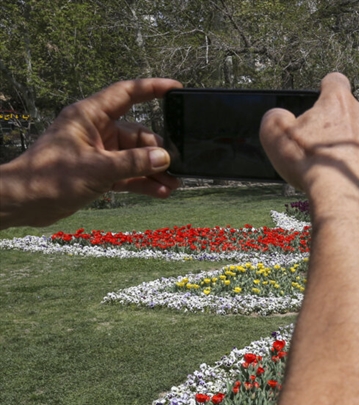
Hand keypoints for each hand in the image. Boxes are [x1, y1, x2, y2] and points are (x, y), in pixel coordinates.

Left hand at [0, 79, 181, 228]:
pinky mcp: (99, 172)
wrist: (24, 203)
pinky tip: (160, 191)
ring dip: (153, 170)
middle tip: (176, 166)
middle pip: (137, 133)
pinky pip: (128, 173)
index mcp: (89, 116)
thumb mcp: (96, 169)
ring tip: (174, 183)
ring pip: (135, 156)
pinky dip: (143, 181)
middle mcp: (95, 130)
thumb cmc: (48, 178)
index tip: (175, 89)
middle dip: (158, 150)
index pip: (126, 94)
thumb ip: (133, 163)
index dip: (151, 89)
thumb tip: (164, 158)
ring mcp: (98, 152)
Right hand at [260, 73, 358, 210]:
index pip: (335, 81)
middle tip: (322, 144)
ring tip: (337, 165)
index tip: (321, 100)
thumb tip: (279, 116)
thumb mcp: (276, 136)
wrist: (346, 196)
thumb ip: (275, 118)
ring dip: (353, 146)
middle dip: (338, 124)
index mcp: (339, 102)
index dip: (326, 89)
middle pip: (351, 112)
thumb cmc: (311, 163)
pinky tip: (351, 179)